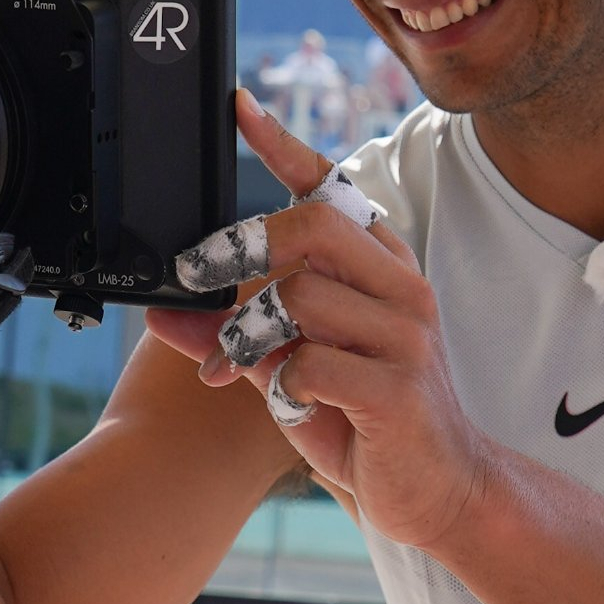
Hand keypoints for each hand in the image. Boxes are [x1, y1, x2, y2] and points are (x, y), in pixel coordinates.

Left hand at [147, 92, 497, 551]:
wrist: (440, 494)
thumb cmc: (366, 424)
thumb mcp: (291, 371)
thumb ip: (235, 337)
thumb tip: (164, 315)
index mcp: (384, 270)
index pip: (335, 190)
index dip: (285, 146)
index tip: (240, 109)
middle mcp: (404, 290)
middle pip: (315, 226)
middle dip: (244, 244)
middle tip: (196, 275)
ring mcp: (407, 338)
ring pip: (301, 296)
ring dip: (249, 335)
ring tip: (240, 370)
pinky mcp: (398, 389)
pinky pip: (310, 363)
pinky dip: (281, 385)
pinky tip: (292, 405)